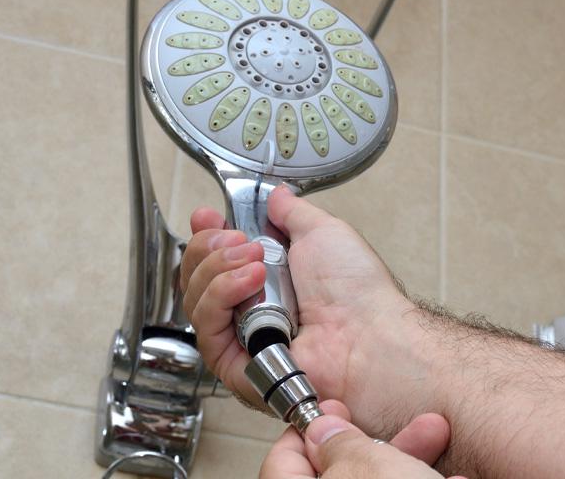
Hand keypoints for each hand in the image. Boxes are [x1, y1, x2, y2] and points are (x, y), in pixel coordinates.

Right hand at [180, 185, 422, 431]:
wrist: (368, 331)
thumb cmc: (356, 291)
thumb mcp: (322, 233)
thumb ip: (293, 213)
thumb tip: (276, 197)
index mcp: (269, 282)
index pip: (216, 260)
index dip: (205, 237)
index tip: (208, 217)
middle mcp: (251, 312)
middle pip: (197, 278)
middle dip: (210, 248)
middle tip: (240, 240)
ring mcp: (243, 340)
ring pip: (196, 300)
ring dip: (219, 270)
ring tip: (256, 262)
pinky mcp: (237, 367)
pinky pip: (206, 330)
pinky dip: (220, 297)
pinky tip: (250, 281)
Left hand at [260, 399, 463, 478]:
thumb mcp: (367, 468)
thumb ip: (339, 444)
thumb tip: (323, 430)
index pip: (282, 458)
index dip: (309, 429)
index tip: (336, 412)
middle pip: (339, 468)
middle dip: (381, 438)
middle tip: (397, 421)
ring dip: (412, 456)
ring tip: (438, 435)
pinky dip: (427, 478)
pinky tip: (455, 474)